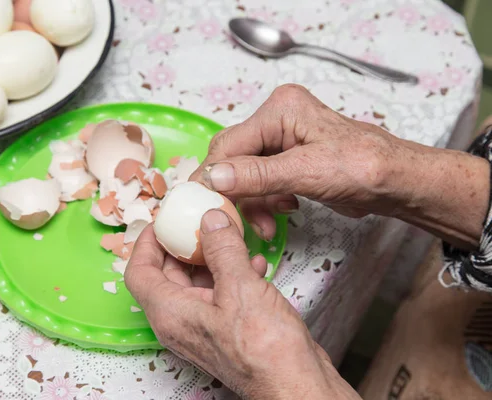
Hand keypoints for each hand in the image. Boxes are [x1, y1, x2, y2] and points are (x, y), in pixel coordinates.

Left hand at [125, 210, 358, 399]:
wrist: (295, 384)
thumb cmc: (264, 348)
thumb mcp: (241, 287)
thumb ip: (222, 249)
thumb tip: (210, 220)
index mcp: (170, 313)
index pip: (139, 272)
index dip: (146, 242)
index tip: (161, 222)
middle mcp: (180, 321)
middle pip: (167, 274)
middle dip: (183, 244)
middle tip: (199, 220)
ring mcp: (203, 327)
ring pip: (197, 282)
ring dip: (212, 257)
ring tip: (231, 236)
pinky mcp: (225, 329)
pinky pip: (219, 294)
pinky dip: (231, 275)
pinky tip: (254, 263)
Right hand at [191, 84, 488, 248]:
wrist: (397, 183)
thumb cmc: (365, 168)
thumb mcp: (308, 172)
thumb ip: (259, 175)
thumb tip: (214, 177)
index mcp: (280, 109)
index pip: (230, 144)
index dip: (212, 175)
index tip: (202, 205)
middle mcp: (277, 119)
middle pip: (234, 159)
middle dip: (237, 193)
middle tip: (237, 222)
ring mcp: (282, 139)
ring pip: (245, 174)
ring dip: (252, 202)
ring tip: (267, 226)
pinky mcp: (288, 159)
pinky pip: (261, 182)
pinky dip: (265, 201)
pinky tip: (281, 212)